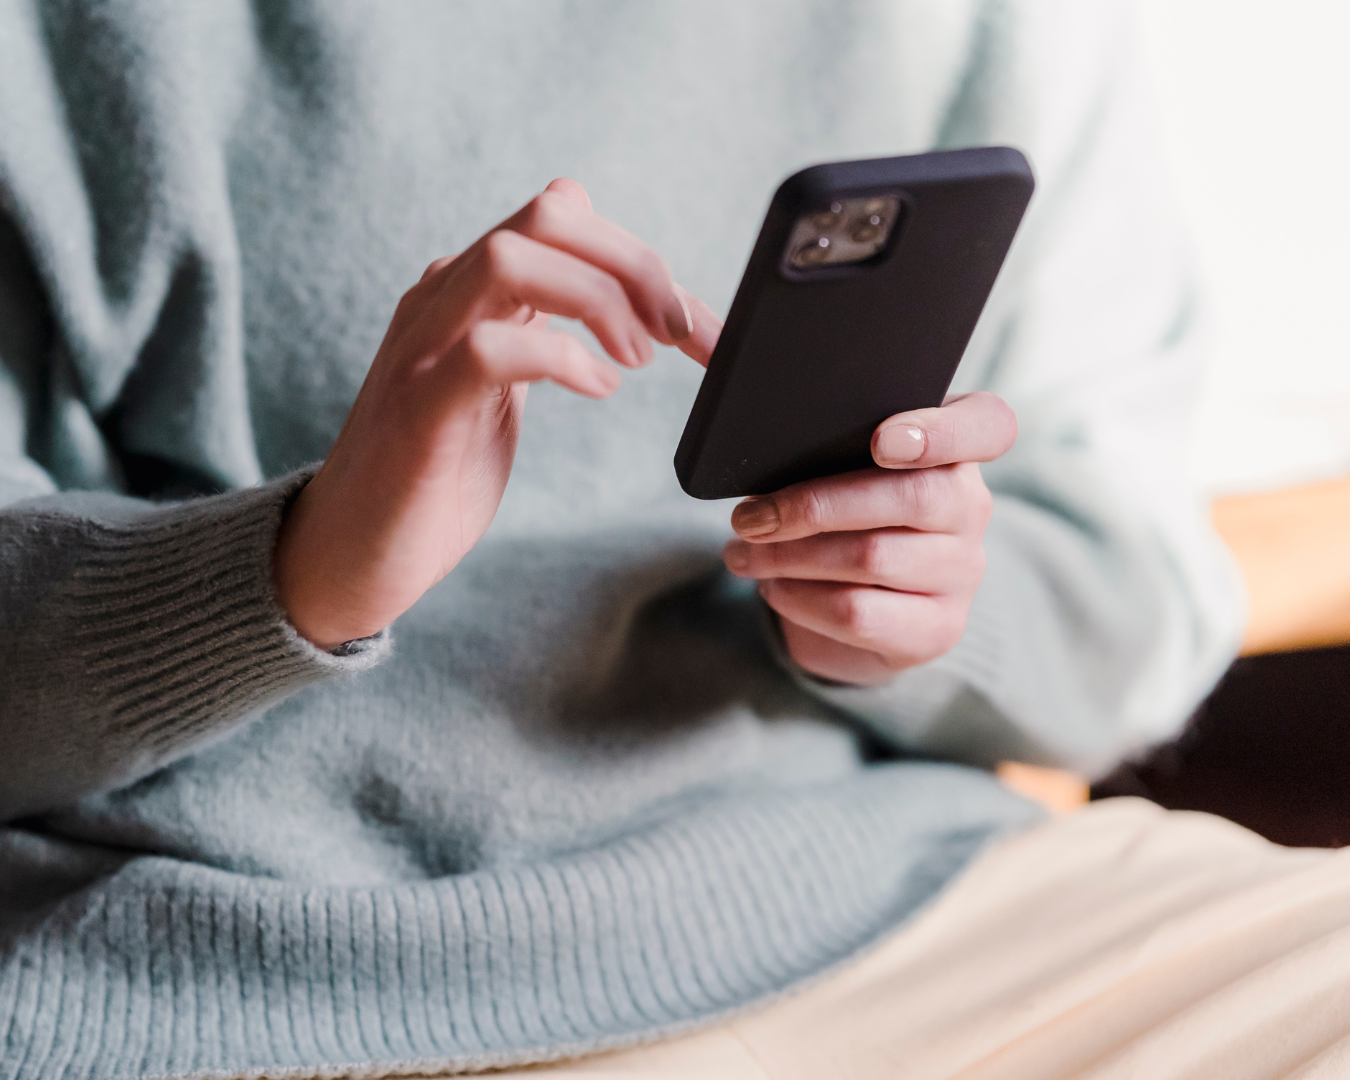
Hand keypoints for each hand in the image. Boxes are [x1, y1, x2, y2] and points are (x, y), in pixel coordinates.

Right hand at [274, 178, 720, 648]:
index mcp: (469, 291)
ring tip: (637, 361)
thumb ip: (544, 335)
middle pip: (547, 215)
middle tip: (677, 333)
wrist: (350, 552)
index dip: (640, 256)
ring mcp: (424, 348)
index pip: (562, 216)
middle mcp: (443, 300)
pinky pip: (490, 348)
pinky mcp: (420, 407)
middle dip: (633, 264)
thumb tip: (628, 308)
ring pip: (513, 258)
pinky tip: (597, 389)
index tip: (693, 323)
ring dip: (599, 300)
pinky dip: (560, 359)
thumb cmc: (437, 474)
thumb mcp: (503, 388)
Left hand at [722, 392, 1016, 685]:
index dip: (942, 432)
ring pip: (871, 557)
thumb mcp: (834, 459)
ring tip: (740, 550)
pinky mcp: (935, 630)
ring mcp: (961, 573)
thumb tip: (712, 346)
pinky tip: (771, 585)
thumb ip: (806, 414)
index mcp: (958, 449)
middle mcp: (972, 508)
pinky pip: (859, 612)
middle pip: (909, 497)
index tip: (883, 440)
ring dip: (788, 555)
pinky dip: (799, 597)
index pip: (990, 425)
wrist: (863, 610)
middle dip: (811, 504)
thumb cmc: (841, 512)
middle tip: (746, 516)